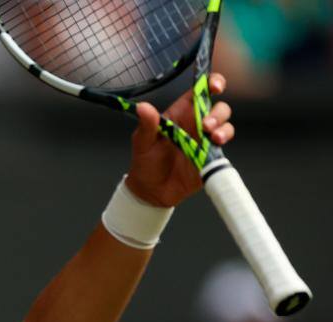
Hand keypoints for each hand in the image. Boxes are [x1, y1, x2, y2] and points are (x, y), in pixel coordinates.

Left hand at [125, 73, 233, 207]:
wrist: (151, 191)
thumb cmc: (145, 162)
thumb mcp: (142, 142)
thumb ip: (146, 125)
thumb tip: (143, 107)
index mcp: (181, 113)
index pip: (200, 91)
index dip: (212, 83)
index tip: (216, 86)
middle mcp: (197, 123)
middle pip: (219, 108)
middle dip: (218, 112)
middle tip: (206, 125)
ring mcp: (206, 140)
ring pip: (225, 124)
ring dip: (223, 128)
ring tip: (212, 137)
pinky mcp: (212, 156)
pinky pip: (224, 146)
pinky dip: (224, 144)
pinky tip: (214, 148)